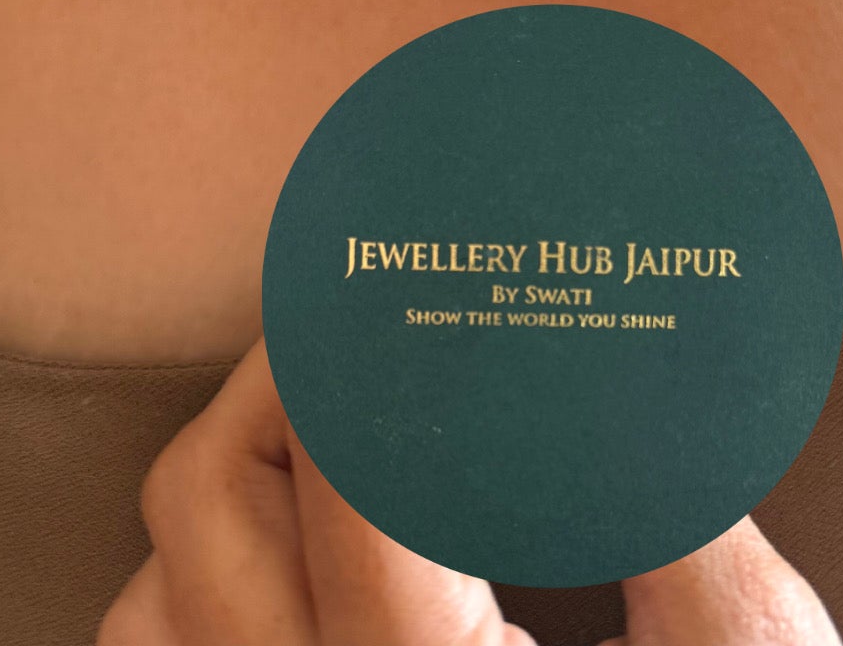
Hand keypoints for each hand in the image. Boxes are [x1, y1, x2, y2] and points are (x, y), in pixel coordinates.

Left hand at [97, 338, 839, 644]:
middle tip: (365, 309)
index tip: (396, 246)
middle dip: (281, 373)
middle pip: (210, 499)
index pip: (349, 469)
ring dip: (227, 482)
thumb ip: (687, 519)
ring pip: (155, 595)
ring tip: (332, 420)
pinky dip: (198, 589)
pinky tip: (292, 551)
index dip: (363, 333)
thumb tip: (640, 367)